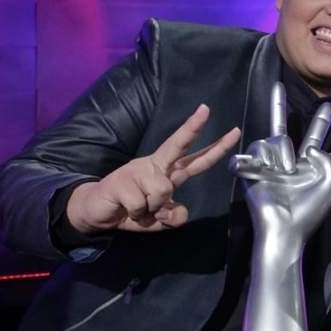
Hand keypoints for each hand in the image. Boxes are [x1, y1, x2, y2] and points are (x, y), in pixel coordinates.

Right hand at [66, 104, 239, 232]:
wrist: (97, 211)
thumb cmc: (132, 210)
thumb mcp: (159, 220)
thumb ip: (174, 217)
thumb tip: (177, 211)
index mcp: (168, 173)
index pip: (195, 159)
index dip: (215, 148)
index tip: (233, 131)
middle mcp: (156, 167)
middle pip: (177, 145)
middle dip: (192, 128)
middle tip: (206, 109)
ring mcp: (139, 171)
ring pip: (161, 192)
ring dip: (150, 209)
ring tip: (138, 209)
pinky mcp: (123, 180)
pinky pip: (142, 205)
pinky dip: (136, 214)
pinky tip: (126, 208)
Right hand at [233, 83, 330, 239]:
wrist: (286, 227)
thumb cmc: (310, 209)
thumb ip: (326, 157)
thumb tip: (309, 148)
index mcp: (308, 164)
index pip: (314, 136)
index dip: (321, 121)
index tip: (329, 106)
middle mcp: (287, 161)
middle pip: (280, 126)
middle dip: (277, 105)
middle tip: (277, 84)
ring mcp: (268, 165)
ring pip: (274, 138)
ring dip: (284, 154)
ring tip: (287, 172)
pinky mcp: (251, 170)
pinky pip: (255, 151)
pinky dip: (264, 161)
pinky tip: (269, 174)